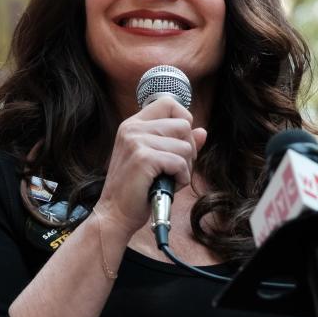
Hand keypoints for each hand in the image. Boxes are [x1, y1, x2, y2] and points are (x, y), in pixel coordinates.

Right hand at [96, 96, 207, 237]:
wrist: (115, 214)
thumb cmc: (137, 189)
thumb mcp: (158, 160)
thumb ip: (178, 143)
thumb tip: (202, 132)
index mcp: (133, 124)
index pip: (169, 103)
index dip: (183, 120)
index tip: (179, 142)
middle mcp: (133, 128)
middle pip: (183, 125)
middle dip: (188, 149)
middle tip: (175, 168)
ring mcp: (136, 141)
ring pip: (185, 146)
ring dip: (184, 168)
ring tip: (168, 179)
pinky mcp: (143, 158)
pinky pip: (180, 163)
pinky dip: (181, 178)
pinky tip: (168, 186)